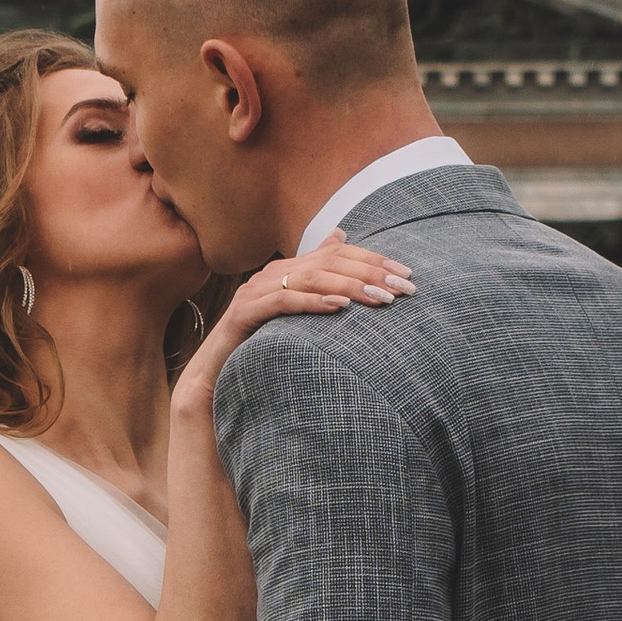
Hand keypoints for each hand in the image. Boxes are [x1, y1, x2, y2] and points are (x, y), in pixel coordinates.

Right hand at [173, 235, 412, 415]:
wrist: (215, 379)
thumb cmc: (261, 350)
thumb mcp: (296, 317)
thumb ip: (318, 284)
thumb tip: (342, 240)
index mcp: (287, 270)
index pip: (338, 253)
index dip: (373, 260)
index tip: (406, 275)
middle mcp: (272, 274)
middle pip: (329, 262)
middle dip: (371, 272)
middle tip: (403, 289)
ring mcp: (256, 291)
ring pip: (310, 278)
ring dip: (350, 286)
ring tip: (380, 298)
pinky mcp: (245, 313)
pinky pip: (283, 302)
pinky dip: (313, 302)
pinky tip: (339, 307)